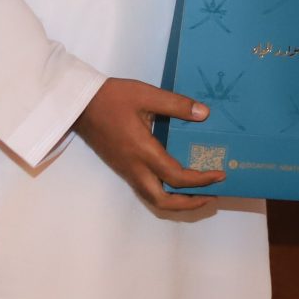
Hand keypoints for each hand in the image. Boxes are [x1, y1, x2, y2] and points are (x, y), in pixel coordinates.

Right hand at [73, 78, 224, 216]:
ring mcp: (126, 170)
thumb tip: (204, 114)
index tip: (219, 176)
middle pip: (162, 201)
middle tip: (210, 195)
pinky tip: (174, 182)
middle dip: (189, 203)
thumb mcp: (146, 94)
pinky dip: (163, 193)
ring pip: (152, 199)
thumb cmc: (112, 98)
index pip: (176, 176)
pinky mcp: (121, 168)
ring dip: (175, 202)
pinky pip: (145, 190)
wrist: (79, 104)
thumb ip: (175, 104)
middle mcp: (134, 167)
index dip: (201, 180)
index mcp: (143, 151)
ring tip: (196, 193)